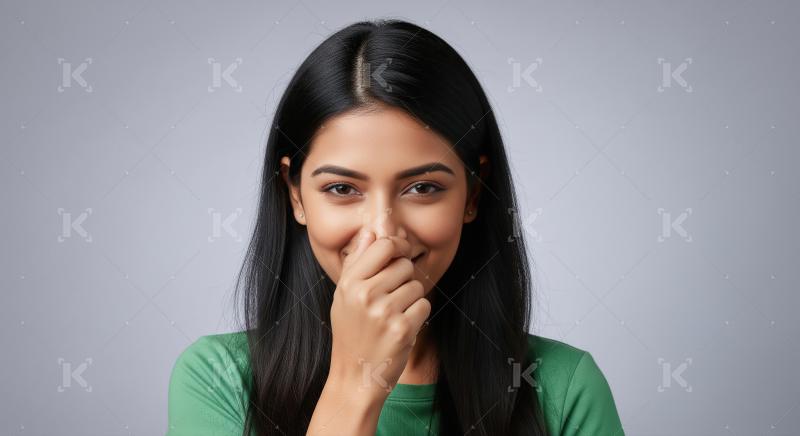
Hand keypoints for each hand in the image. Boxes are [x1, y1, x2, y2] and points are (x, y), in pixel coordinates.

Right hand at [328, 229, 431, 400]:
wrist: (355, 376)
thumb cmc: (351, 334)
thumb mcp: (343, 297)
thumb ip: (356, 263)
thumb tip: (370, 232)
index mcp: (349, 283)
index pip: (383, 245)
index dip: (398, 246)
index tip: (402, 252)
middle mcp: (365, 295)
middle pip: (403, 265)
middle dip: (403, 278)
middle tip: (391, 298)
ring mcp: (384, 312)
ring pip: (415, 285)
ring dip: (411, 299)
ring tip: (393, 315)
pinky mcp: (403, 329)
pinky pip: (423, 305)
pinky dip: (418, 315)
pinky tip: (402, 326)